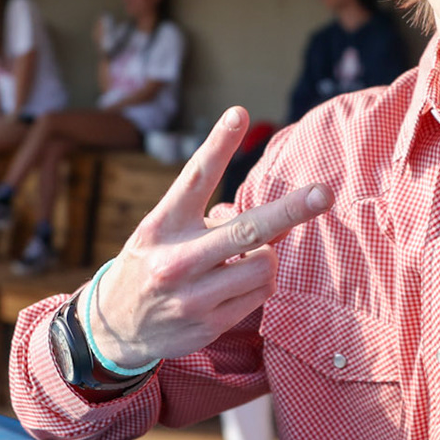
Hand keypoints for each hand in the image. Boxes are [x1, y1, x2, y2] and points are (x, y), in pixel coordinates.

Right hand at [88, 107, 331, 366]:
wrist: (116, 326)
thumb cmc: (153, 264)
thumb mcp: (171, 232)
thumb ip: (217, 219)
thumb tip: (281, 214)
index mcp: (164, 225)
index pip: (194, 178)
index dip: (218, 144)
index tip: (239, 113)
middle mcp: (176, 259)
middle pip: (246, 230)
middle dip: (290, 210)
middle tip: (323, 193)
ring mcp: (192, 296)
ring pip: (264, 265)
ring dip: (266, 258)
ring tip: (241, 261)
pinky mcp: (208, 324)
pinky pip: (260, 295)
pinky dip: (258, 284)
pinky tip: (233, 285)